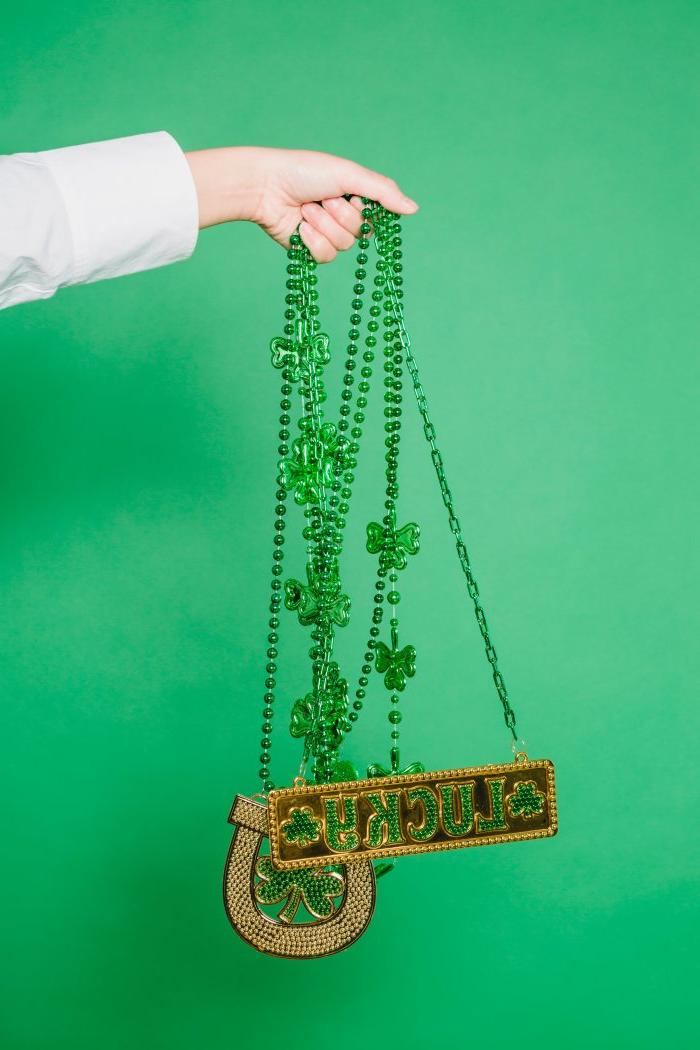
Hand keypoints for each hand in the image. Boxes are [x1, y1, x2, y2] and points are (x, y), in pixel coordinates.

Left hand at [184, 146, 418, 262]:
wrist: (265, 187)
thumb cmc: (304, 172)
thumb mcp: (349, 175)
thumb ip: (383, 192)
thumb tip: (414, 209)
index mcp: (353, 197)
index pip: (376, 216)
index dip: (364, 210)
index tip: (351, 197)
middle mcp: (341, 217)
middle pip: (360, 233)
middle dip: (340, 215)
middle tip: (322, 199)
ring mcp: (325, 235)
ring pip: (343, 246)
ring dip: (324, 225)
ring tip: (306, 209)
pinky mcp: (309, 250)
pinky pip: (325, 257)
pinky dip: (313, 241)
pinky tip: (300, 226)